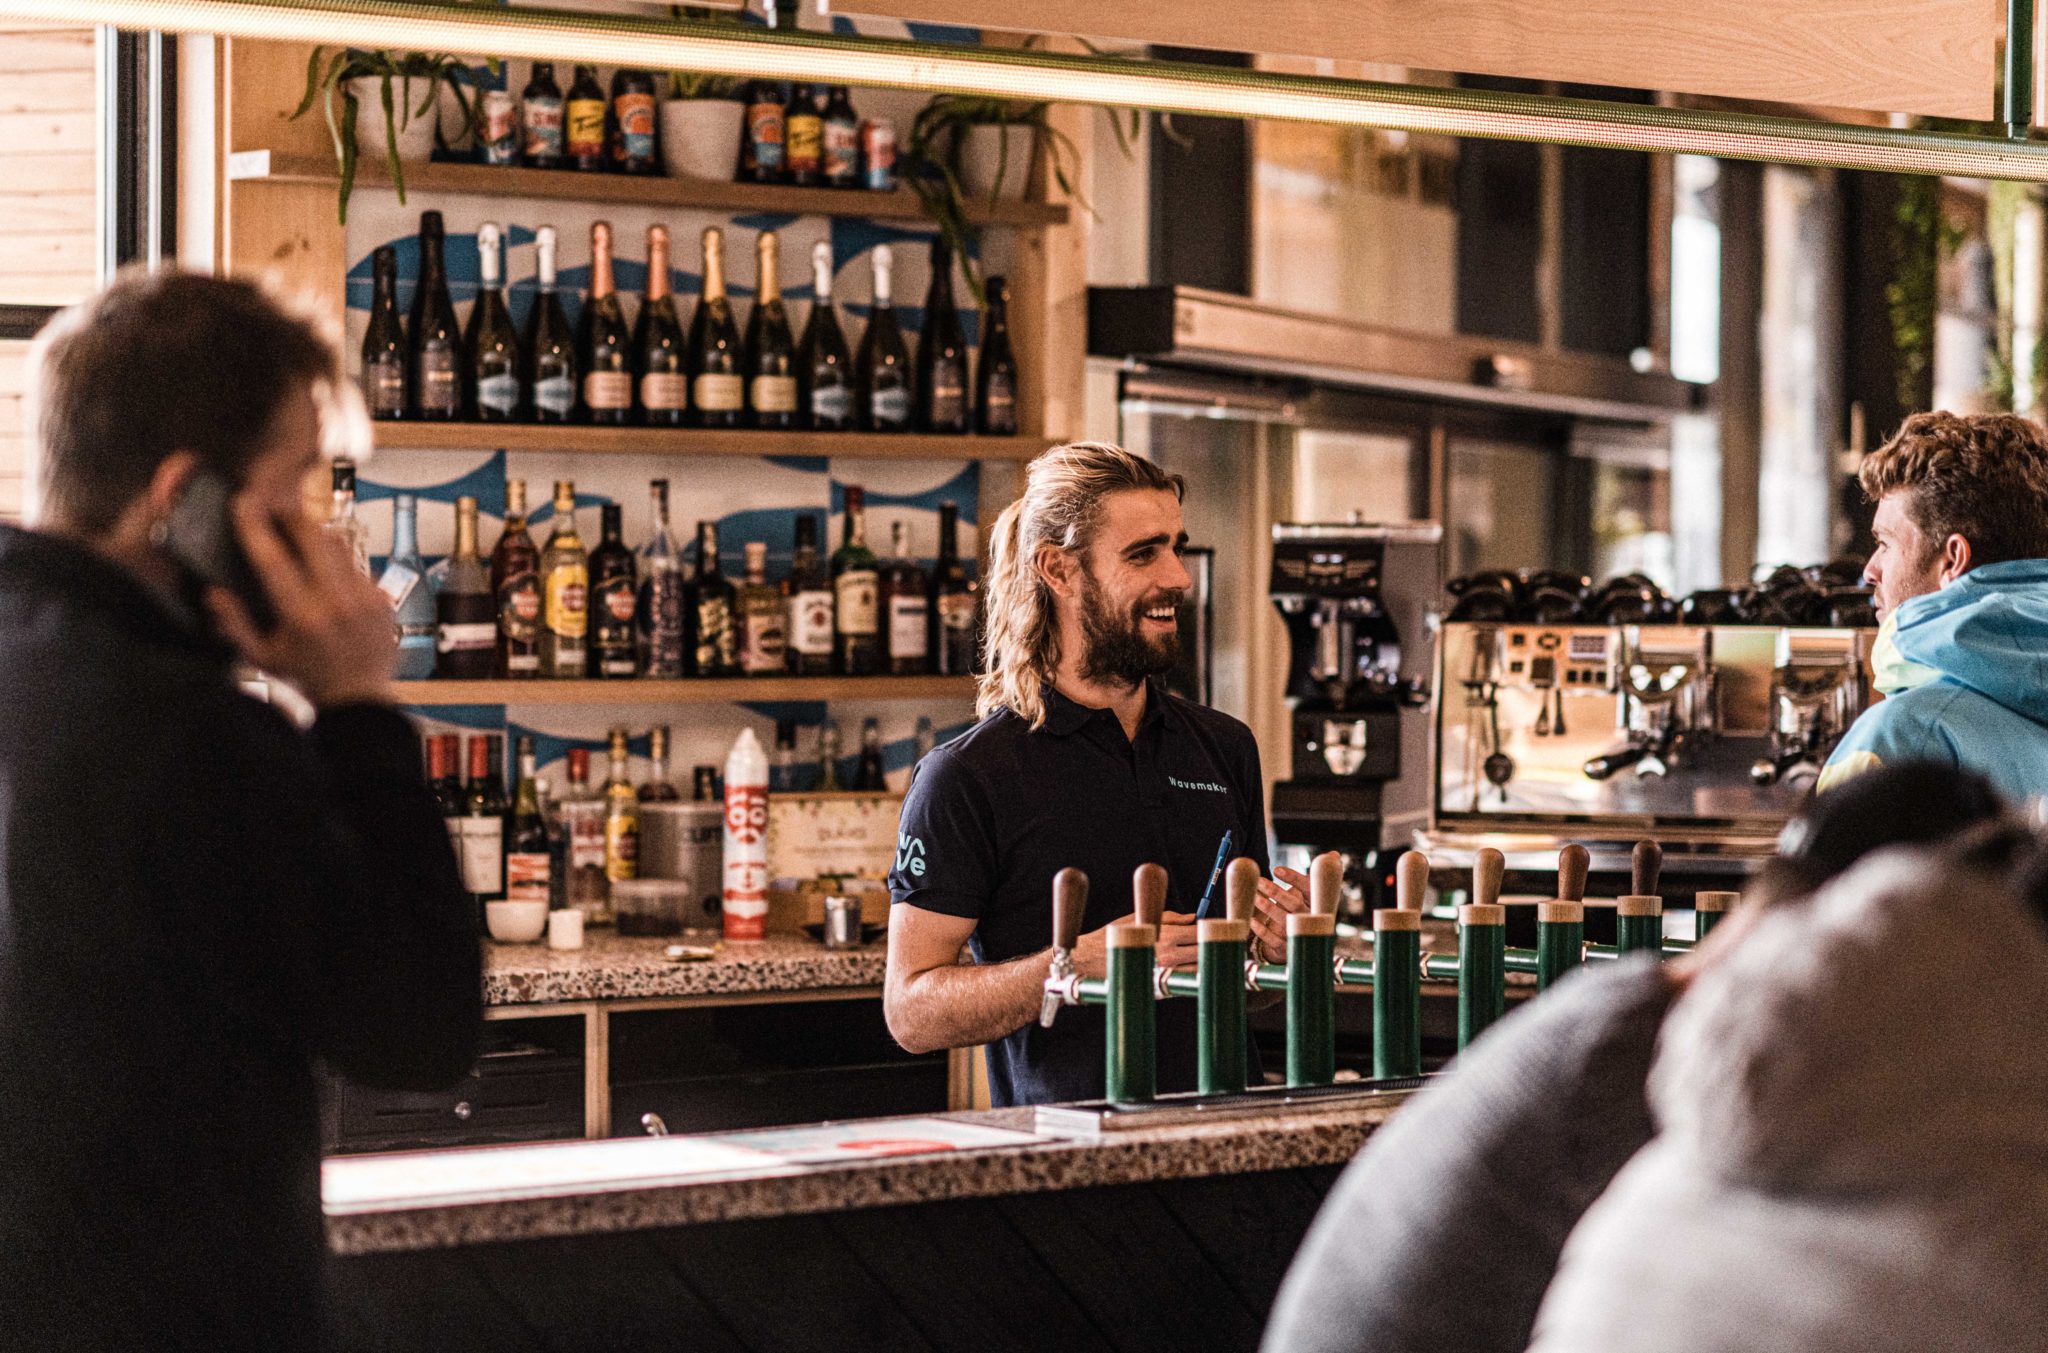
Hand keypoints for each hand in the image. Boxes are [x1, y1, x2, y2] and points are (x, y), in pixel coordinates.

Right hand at [207, 497, 396, 707]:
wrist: (360, 695)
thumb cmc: (307, 675)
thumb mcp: (261, 657)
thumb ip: (234, 625)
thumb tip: (214, 593)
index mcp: (301, 617)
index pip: (273, 560)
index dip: (256, 527)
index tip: (243, 503)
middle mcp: (336, 604)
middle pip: (313, 537)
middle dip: (292, 514)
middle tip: (277, 504)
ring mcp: (364, 599)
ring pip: (339, 545)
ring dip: (317, 532)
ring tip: (300, 528)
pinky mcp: (383, 598)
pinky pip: (358, 563)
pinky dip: (340, 559)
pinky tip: (327, 563)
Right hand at [1069, 910, 1198, 978]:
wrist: (1087, 964)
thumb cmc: (1110, 939)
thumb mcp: (1137, 919)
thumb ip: (1168, 917)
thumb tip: (1191, 917)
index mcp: (1164, 936)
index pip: (1198, 932)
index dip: (1208, 929)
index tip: (1212, 927)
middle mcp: (1167, 957)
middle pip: (1203, 952)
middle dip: (1209, 945)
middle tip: (1210, 941)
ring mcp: (1164, 976)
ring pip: (1197, 970)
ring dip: (1202, 962)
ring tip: (1197, 955)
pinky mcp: (1159, 990)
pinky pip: (1182, 982)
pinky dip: (1188, 975)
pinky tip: (1183, 968)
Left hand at [1252, 866, 1312, 962]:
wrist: (1308, 944)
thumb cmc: (1308, 911)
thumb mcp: (1314, 893)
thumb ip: (1318, 875)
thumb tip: (1334, 855)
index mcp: (1316, 903)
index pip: (1308, 888)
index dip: (1293, 878)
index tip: (1276, 869)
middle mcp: (1309, 918)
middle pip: (1294, 904)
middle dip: (1276, 891)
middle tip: (1259, 880)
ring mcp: (1299, 934)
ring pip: (1284, 920)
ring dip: (1268, 908)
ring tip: (1254, 896)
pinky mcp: (1287, 947)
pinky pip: (1273, 939)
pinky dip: (1262, 930)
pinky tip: (1252, 920)